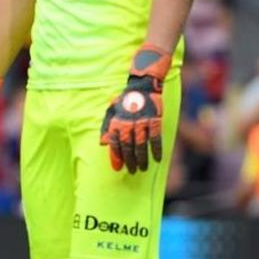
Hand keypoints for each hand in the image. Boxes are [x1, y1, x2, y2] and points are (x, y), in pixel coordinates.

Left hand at [100, 45, 170, 173]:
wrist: (142, 87)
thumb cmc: (124, 101)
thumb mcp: (111, 111)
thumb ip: (106, 127)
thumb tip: (102, 143)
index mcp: (117, 121)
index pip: (115, 143)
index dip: (116, 156)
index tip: (117, 167)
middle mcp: (128, 123)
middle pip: (128, 146)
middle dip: (130, 161)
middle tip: (132, 171)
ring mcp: (142, 122)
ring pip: (142, 145)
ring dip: (142, 159)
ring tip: (142, 168)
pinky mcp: (155, 120)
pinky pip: (156, 138)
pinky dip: (156, 150)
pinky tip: (156, 159)